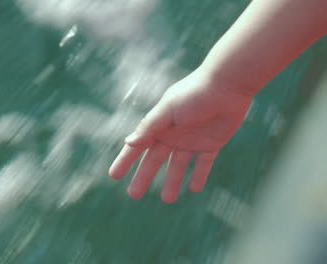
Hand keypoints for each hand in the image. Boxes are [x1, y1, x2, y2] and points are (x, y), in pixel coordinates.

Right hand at [109, 69, 252, 202]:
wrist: (227, 85)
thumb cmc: (194, 94)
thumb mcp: (168, 110)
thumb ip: (150, 127)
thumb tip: (128, 143)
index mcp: (159, 126)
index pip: (138, 147)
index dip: (125, 161)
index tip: (114, 175)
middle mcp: (173, 135)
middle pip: (154, 160)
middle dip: (144, 177)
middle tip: (134, 195)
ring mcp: (192, 140)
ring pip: (178, 165)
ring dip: (172, 181)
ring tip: (168, 200)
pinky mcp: (211, 143)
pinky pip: (203, 163)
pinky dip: (199, 175)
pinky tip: (194, 189)